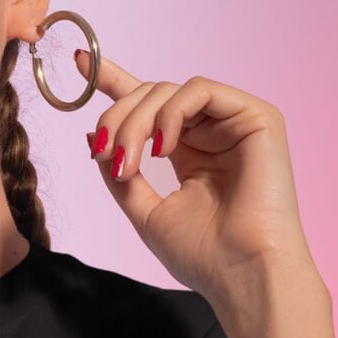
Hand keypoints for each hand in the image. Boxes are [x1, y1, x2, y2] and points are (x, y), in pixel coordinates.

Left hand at [75, 51, 313, 306]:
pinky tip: (162, 148)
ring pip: (169, 91)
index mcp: (185, 151)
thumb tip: (92, 133)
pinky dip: (170, 113)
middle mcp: (209, 132)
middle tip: (103, 152)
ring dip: (136, 121)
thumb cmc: (200, 254)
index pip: (147, 106)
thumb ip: (117, 171)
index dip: (113, 81)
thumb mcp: (141, 209)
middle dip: (116, 118)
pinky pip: (200, 90)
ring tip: (130, 162)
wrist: (241, 273)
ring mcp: (233, 123)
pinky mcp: (257, 117)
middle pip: (149, 96)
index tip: (80, 64)